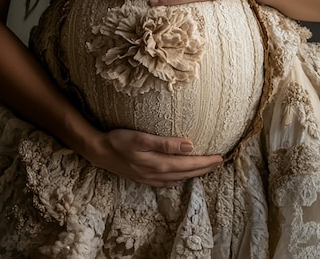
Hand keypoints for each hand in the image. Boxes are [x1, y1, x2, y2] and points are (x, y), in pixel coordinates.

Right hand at [87, 128, 222, 187]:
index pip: (189, 165)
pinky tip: (181, 176)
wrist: (99, 152)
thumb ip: (166, 143)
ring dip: (194, 174)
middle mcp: (157, 174)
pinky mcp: (144, 178)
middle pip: (186, 173)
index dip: (206, 162)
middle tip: (219, 162)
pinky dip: (179, 178)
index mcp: (159, 164)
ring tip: (205, 168)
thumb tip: (190, 145)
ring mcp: (150, 178)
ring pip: (178, 178)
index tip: (220, 157)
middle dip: (204, 168)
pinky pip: (168, 181)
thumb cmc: (119, 140)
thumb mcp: (141, 138)